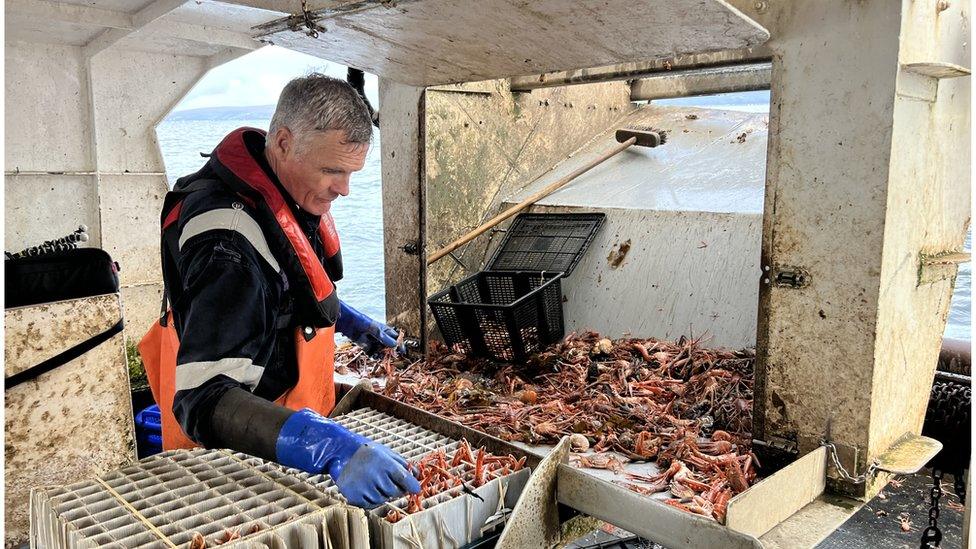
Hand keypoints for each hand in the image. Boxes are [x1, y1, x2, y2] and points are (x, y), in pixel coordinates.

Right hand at [275, 409, 419, 507]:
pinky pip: (370, 504)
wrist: (341, 454)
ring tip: (373, 481)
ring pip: (383, 499)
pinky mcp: (353, 496)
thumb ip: (402, 464)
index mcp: (383, 462)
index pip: (404, 478)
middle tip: (387, 480)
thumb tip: (418, 476)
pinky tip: (366, 487)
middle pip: (394, 491)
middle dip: (395, 488)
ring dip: (382, 493)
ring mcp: (363, 486)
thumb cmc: (368, 452)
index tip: (417, 490)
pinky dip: (371, 499)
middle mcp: (373, 474)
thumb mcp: (386, 452)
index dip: (412, 485)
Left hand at [336, 300, 405, 356]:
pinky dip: (374, 356)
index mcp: (385, 330)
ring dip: (382, 355)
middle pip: (389, 347)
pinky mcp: (366, 347)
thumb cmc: (363, 322)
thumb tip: (395, 346)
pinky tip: (373, 356)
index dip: (399, 345)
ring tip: (379, 356)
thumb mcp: (376, 330)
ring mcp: (374, 342)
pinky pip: (373, 354)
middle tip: (390, 356)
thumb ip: (385, 338)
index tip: (402, 352)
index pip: (396, 338)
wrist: (349, 323)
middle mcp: (381, 337)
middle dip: (390, 352)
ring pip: (381, 351)